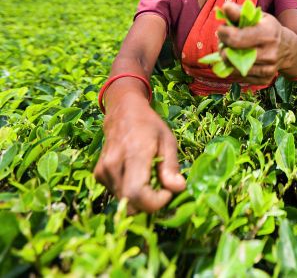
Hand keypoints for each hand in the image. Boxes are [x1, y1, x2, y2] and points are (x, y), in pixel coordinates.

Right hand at [94, 99, 185, 213]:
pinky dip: (130, 193)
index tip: (169, 192)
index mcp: (133, 154)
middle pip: (129, 203)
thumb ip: (171, 166)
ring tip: (151, 179)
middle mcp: (113, 165)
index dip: (155, 202)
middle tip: (163, 189)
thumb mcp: (168, 141)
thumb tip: (178, 188)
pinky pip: (117, 194)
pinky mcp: (98, 175)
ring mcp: (103, 171)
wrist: (123, 113)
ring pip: (123, 201)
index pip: (137, 194)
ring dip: (141, 199)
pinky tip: (138, 176)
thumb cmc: (149, 125)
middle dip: (150, 204)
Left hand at [217, 1, 289, 85]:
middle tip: (224, 41)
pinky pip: (240, 77)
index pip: (236, 38)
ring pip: (234, 68)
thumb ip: (239, 12)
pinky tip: (239, 60)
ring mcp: (268, 69)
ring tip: (230, 50)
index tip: (222, 29)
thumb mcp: (258, 17)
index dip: (223, 33)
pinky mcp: (265, 80)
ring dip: (227, 59)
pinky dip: (235, 68)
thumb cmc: (268, 29)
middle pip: (233, 56)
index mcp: (268, 32)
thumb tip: (225, 7)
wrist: (288, 49)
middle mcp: (270, 52)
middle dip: (223, 47)